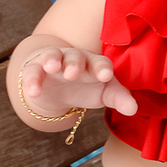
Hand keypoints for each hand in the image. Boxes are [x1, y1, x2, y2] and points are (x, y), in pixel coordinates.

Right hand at [18, 46, 137, 119]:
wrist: (59, 87)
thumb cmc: (87, 86)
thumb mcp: (104, 93)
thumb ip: (119, 99)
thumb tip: (134, 109)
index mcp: (94, 63)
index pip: (100, 63)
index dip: (103, 68)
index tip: (106, 76)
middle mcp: (74, 58)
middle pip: (76, 57)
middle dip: (75, 63)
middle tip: (74, 73)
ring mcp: (54, 62)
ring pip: (52, 56)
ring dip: (52, 60)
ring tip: (52, 67)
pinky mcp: (35, 69)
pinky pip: (32, 71)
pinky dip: (32, 80)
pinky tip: (33, 91)